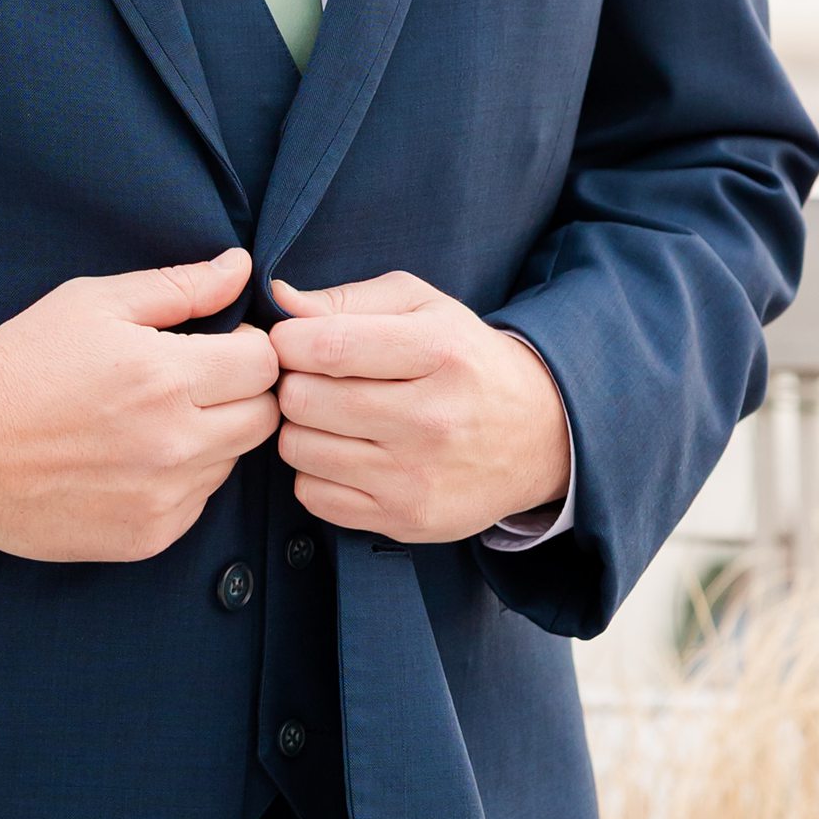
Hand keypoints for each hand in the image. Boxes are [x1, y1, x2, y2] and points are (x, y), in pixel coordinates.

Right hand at [0, 247, 278, 564]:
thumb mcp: (91, 304)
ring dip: (213, 436)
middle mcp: (174, 443)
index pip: (265, 363)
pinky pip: (198, 502)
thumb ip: (177, 287)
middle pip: (264, 417)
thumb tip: (240, 268)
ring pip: (233, 461)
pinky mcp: (148, 537)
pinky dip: (181, 479)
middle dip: (241, 392)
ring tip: (154, 418)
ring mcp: (163, 498)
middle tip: (195, 380)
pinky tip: (134, 458)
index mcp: (165, 376)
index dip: (249, 345)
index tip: (219, 343)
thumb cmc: (19, 366)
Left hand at [268, 272, 570, 545]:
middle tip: (315, 380)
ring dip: (302, 428)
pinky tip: (348, 453)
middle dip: (295, 383)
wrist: (538, 436)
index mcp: (439, 351)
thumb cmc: (465, 359)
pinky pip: (312, 494)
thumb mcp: (423, 307)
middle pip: (303, 399)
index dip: (289, 340)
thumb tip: (280, 299)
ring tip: (333, 416)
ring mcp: (418, 477)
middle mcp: (432, 419)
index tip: (294, 341)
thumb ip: (347, 299)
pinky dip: (316, 472)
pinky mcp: (406, 519)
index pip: (327, 345)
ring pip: (298, 448)